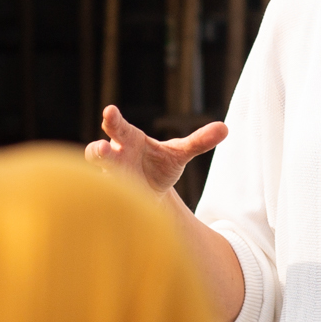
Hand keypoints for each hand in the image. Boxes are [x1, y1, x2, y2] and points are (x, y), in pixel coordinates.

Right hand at [85, 105, 226, 201]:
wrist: (151, 195)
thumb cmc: (160, 166)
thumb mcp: (180, 154)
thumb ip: (199, 142)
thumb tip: (225, 128)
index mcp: (129, 141)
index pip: (119, 127)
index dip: (113, 119)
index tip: (110, 111)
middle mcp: (115, 160)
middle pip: (98, 152)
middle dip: (99, 151)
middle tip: (103, 149)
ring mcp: (110, 182)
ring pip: (95, 179)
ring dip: (98, 182)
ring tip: (108, 183)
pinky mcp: (112, 202)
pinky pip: (104, 203)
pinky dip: (106, 205)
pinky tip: (113, 210)